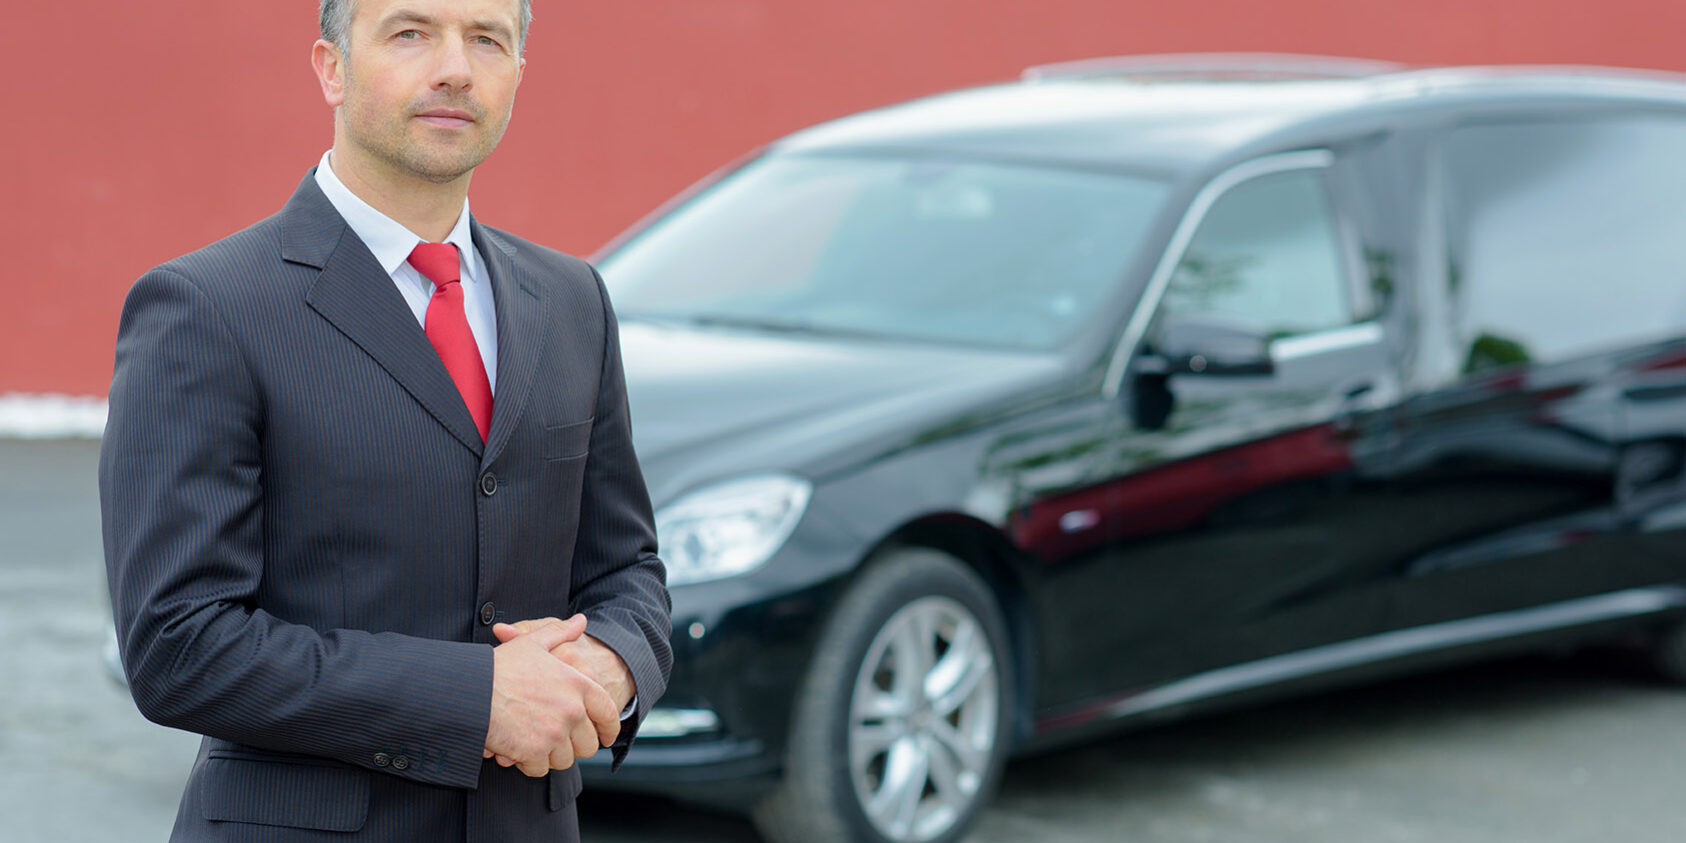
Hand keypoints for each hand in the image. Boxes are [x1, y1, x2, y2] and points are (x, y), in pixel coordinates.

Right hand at [483, 614, 619, 775]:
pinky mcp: (534, 752)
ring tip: (533, 742)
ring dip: (550, 755)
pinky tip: (518, 751)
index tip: (607, 737)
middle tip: (558, 742)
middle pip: (587, 744)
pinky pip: (540, 769)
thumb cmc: (499, 667)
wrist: (470, 691)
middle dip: (574, 746)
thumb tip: (581, 621)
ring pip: (564, 759)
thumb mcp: (532, 643)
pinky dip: (530, 764)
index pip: (608, 713)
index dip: (610, 729)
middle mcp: (571, 710)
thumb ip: (560, 632)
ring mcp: (554, 733)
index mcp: (577, 684)